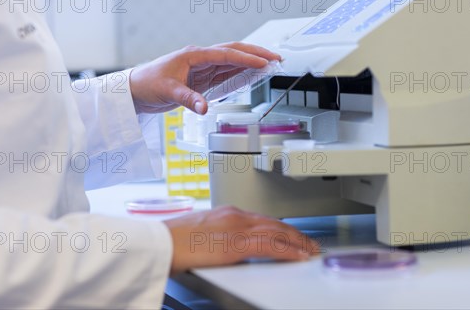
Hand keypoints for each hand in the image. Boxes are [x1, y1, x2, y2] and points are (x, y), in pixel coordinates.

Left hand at [129, 42, 280, 114]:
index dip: (246, 58)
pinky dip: (242, 72)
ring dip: (252, 62)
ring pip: (233, 61)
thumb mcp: (167, 92)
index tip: (263, 62)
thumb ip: (188, 99)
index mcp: (194, 55)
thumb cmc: (147, 84)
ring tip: (270, 64)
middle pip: (234, 51)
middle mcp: (201, 58)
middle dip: (256, 53)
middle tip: (276, 58)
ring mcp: (203, 67)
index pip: (226, 54)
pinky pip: (226, 73)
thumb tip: (204, 108)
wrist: (135, 90)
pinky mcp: (203, 78)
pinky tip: (253, 74)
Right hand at [163, 206, 318, 273]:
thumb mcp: (199, 232)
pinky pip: (271, 245)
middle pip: (274, 223)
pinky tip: (299, 256)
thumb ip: (217, 234)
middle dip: (294, 233)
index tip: (290, 234)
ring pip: (277, 232)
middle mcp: (235, 215)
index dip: (280, 227)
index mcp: (226, 212)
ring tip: (310, 250)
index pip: (262, 219)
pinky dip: (288, 250)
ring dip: (297, 242)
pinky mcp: (236, 243)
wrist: (159, 243)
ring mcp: (237, 227)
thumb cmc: (171, 241)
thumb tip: (224, 244)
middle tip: (308, 242)